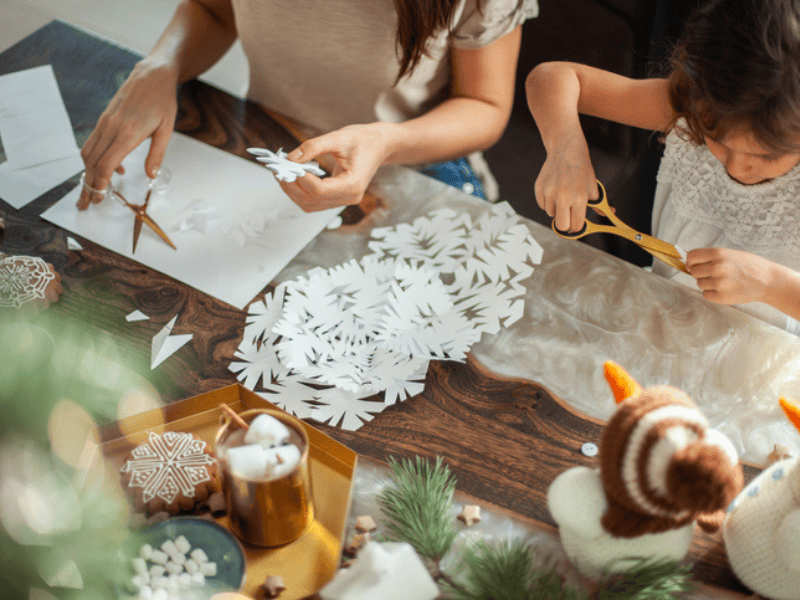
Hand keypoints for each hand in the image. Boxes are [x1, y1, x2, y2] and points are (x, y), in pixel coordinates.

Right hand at [77, 58, 178, 209]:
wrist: (152, 75)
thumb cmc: (162, 102)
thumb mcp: (167, 130)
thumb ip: (157, 154)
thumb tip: (150, 176)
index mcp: (127, 133)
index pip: (106, 164)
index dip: (99, 183)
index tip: (98, 198)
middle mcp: (111, 128)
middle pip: (92, 163)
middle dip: (88, 185)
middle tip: (86, 204)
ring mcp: (105, 122)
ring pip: (88, 153)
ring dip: (87, 174)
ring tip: (90, 192)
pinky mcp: (104, 119)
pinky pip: (94, 143)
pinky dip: (94, 159)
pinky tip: (110, 170)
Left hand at [279, 124, 389, 211]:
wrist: (379, 145)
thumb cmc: (362, 140)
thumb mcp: (338, 137)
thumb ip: (313, 147)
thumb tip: (290, 158)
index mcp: (353, 184)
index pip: (319, 190)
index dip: (300, 179)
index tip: (287, 165)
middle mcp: (349, 197)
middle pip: (312, 200)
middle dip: (291, 186)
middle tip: (278, 169)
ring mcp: (343, 200)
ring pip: (310, 204)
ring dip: (293, 191)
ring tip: (282, 173)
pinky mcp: (338, 198)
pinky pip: (314, 202)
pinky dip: (300, 192)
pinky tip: (293, 177)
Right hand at [534, 133, 597, 232]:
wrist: (566, 150)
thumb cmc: (581, 168)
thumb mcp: (593, 186)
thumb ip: (599, 204)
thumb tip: (610, 212)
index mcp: (579, 198)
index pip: (576, 226)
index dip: (577, 228)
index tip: (577, 225)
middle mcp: (563, 197)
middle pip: (561, 226)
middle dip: (566, 224)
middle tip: (569, 217)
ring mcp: (549, 193)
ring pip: (551, 214)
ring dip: (557, 210)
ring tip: (563, 196)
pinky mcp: (539, 189)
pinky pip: (542, 205)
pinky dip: (548, 202)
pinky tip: (554, 191)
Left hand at [686, 247, 773, 304]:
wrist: (768, 280)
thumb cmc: (749, 266)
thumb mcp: (730, 254)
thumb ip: (710, 257)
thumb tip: (689, 262)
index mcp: (718, 253)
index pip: (691, 257)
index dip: (691, 262)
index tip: (694, 265)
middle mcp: (717, 267)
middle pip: (693, 272)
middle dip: (700, 273)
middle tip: (713, 274)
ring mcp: (719, 283)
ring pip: (699, 284)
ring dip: (707, 284)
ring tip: (723, 281)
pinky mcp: (721, 297)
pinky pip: (705, 295)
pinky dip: (712, 294)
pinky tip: (724, 289)